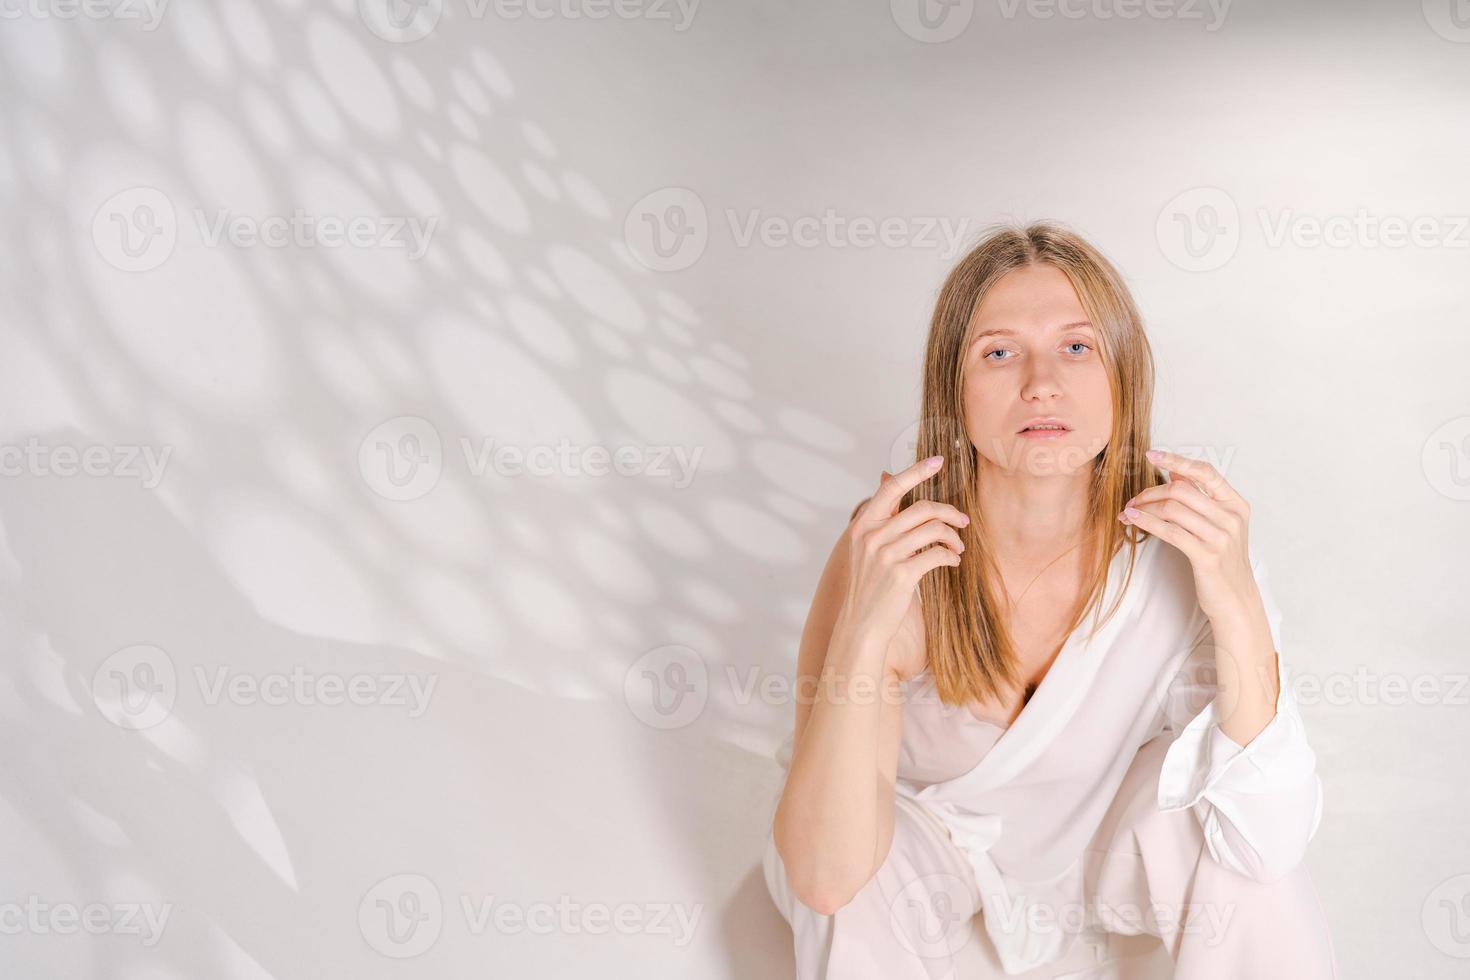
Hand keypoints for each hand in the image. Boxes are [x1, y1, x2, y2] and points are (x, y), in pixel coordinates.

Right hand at [839, 455, 969, 660]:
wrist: (861, 625)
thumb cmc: (868, 585)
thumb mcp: (866, 547)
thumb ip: (880, 515)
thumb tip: (886, 475)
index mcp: (862, 526)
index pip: (891, 488)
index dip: (916, 471)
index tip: (938, 461)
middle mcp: (872, 537)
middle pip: (922, 508)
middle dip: (949, 512)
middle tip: (963, 521)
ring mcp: (886, 556)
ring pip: (934, 530)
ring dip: (953, 537)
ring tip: (958, 547)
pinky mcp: (902, 576)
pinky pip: (938, 555)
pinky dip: (951, 556)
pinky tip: (953, 562)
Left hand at [1118, 449, 1263, 625]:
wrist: (1236, 600)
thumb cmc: (1222, 561)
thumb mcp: (1218, 525)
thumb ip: (1201, 498)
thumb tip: (1177, 472)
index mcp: (1236, 505)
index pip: (1206, 472)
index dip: (1177, 461)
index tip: (1151, 455)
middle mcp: (1231, 518)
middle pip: (1182, 490)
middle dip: (1150, 492)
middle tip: (1132, 501)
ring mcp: (1221, 537)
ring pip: (1172, 509)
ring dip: (1144, 508)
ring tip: (1129, 512)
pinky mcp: (1207, 556)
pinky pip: (1170, 531)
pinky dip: (1146, 522)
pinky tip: (1132, 520)